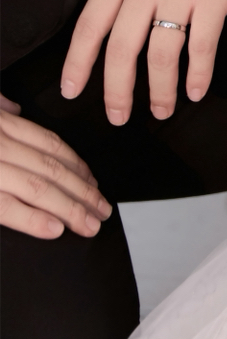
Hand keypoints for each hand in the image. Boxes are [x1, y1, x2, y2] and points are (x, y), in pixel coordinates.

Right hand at [0, 97, 111, 238]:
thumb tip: (14, 108)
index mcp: (3, 126)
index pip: (50, 144)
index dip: (77, 163)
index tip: (94, 181)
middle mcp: (2, 146)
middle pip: (53, 169)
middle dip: (84, 191)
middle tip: (103, 209)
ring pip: (39, 189)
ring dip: (71, 209)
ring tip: (90, 225)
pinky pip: (7, 208)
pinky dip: (33, 219)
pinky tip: (56, 229)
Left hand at [61, 0, 226, 123]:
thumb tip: (112, 11)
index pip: (90, 25)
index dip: (78, 63)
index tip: (72, 90)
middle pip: (123, 49)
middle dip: (117, 91)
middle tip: (118, 116)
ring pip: (162, 55)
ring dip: (161, 90)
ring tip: (162, 110)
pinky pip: (202, 46)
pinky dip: (199, 74)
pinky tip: (197, 90)